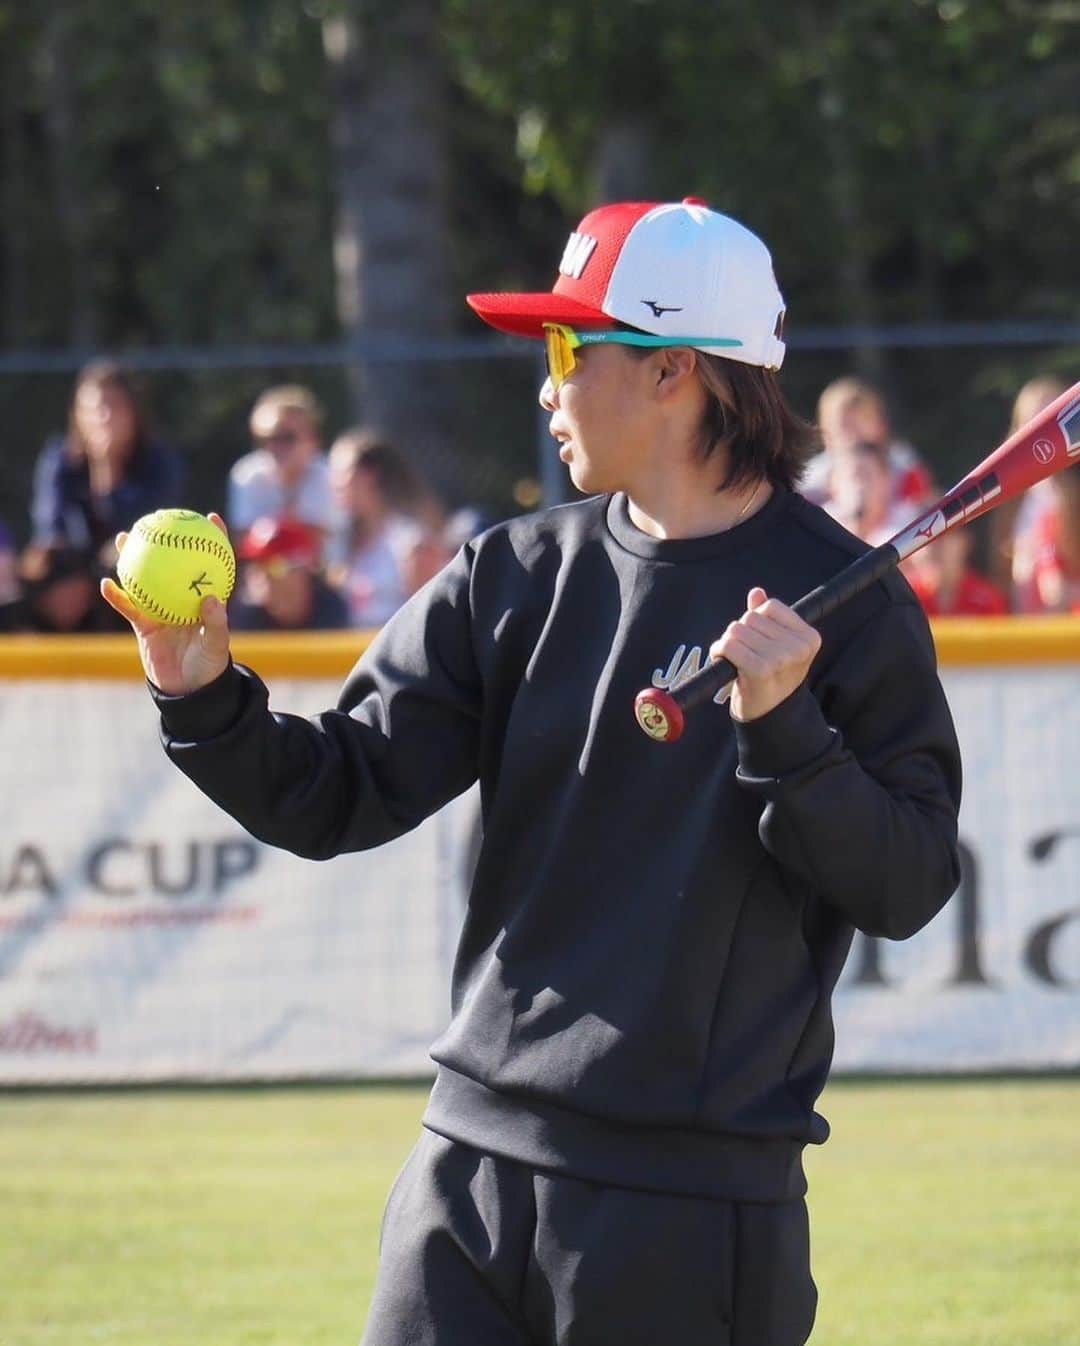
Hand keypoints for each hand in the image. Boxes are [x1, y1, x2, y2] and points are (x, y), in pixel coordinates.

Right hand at [100, 511, 231, 695]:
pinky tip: (106, 584)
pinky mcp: (144, 624)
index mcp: (203, 598)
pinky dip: (117, 596)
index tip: (210, 517)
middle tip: (156, 519)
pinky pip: (128, 606)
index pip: (211, 562)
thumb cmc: (208, 666)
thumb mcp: (216, 646)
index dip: (212, 540)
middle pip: (172, 562)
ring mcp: (161, 608)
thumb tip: (210, 599)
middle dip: (164, 539)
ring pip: (145, 578)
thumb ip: (216, 624)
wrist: (188, 689)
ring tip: (124, 540)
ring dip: (134, 559)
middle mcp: (181, 598)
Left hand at [709, 587, 820, 721]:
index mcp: (809, 637)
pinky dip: (719, 652)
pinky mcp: (761, 669)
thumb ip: (767, 618)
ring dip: (728, 643)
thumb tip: (756, 592)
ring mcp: (781, 658)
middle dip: (740, 633)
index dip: (756, 620)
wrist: (768, 713)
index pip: (770, 606)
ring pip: (736, 629)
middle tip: (745, 654)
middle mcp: (799, 647)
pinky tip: (724, 662)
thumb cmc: (772, 676)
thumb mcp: (777, 644)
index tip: (758, 640)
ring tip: (736, 660)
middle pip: (751, 617)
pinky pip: (728, 645)